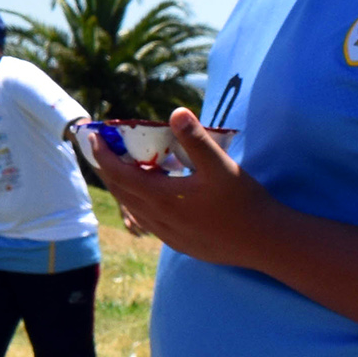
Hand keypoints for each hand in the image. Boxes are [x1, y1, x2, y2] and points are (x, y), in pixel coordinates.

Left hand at [82, 108, 286, 268]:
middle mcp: (158, 219)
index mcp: (162, 199)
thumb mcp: (221, 166)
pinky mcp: (180, 244)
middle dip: (107, 169)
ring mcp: (168, 235)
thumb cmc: (244, 202)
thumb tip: (176, 112)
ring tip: (122, 170)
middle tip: (101, 150)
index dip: (103, 155)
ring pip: (134, 209)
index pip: (120, 175)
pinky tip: (150, 198)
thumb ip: (196, 140)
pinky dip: (140, 205)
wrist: (264, 242)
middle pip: (121, 192)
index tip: (93, 137)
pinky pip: (149, 222)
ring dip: (123, 188)